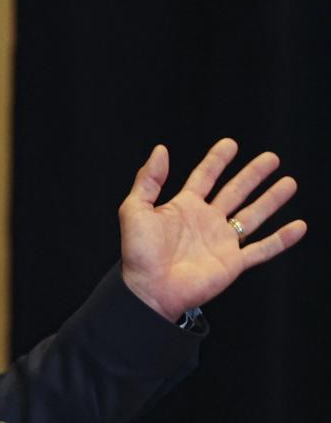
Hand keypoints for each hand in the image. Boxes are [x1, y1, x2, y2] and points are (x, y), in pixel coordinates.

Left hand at [119, 138, 306, 321]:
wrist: (149, 288)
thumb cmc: (138, 253)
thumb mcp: (135, 208)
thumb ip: (148, 179)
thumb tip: (160, 150)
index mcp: (183, 207)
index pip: (204, 176)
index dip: (217, 160)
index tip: (231, 144)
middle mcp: (206, 221)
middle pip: (235, 191)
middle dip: (252, 174)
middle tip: (271, 158)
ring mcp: (221, 242)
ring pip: (252, 215)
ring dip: (271, 200)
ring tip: (289, 183)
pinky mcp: (233, 263)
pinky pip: (262, 249)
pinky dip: (281, 239)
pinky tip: (298, 226)